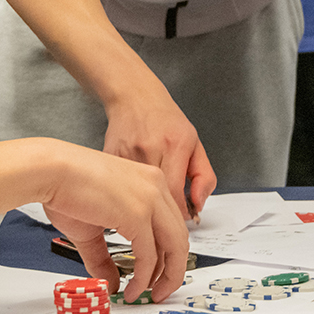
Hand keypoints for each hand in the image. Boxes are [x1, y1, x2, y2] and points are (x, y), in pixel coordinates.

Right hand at [38, 141, 190, 302]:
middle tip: (160, 290)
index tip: (160, 273)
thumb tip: (113, 281)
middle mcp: (156, 187)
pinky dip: (143, 277)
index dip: (170, 254)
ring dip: (165, 277)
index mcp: (150, 183)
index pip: (172, 224)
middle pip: (180, 238)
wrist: (50, 171)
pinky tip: (132, 288)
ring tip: (147, 294)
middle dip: (173, 270)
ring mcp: (150, 200)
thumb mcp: (91, 228)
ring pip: (174, 247)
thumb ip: (105, 256)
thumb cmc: (66, 188)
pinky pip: (149, 255)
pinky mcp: (137, 214)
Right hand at [101, 87, 216, 220]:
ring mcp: (127, 154)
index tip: (184, 216)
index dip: (182, 213)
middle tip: (168, 211)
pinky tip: (133, 185)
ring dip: (145, 203)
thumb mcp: (195, 143)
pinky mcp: (110, 158)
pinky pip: (121, 186)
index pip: (177, 196)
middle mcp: (151, 149)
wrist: (134, 97)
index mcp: (175, 145)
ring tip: (150, 196)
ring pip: (137, 196)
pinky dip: (128, 192)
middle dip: (164, 213)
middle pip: (156, 199)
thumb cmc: (165, 120)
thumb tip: (198, 204)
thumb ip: (204, 176)